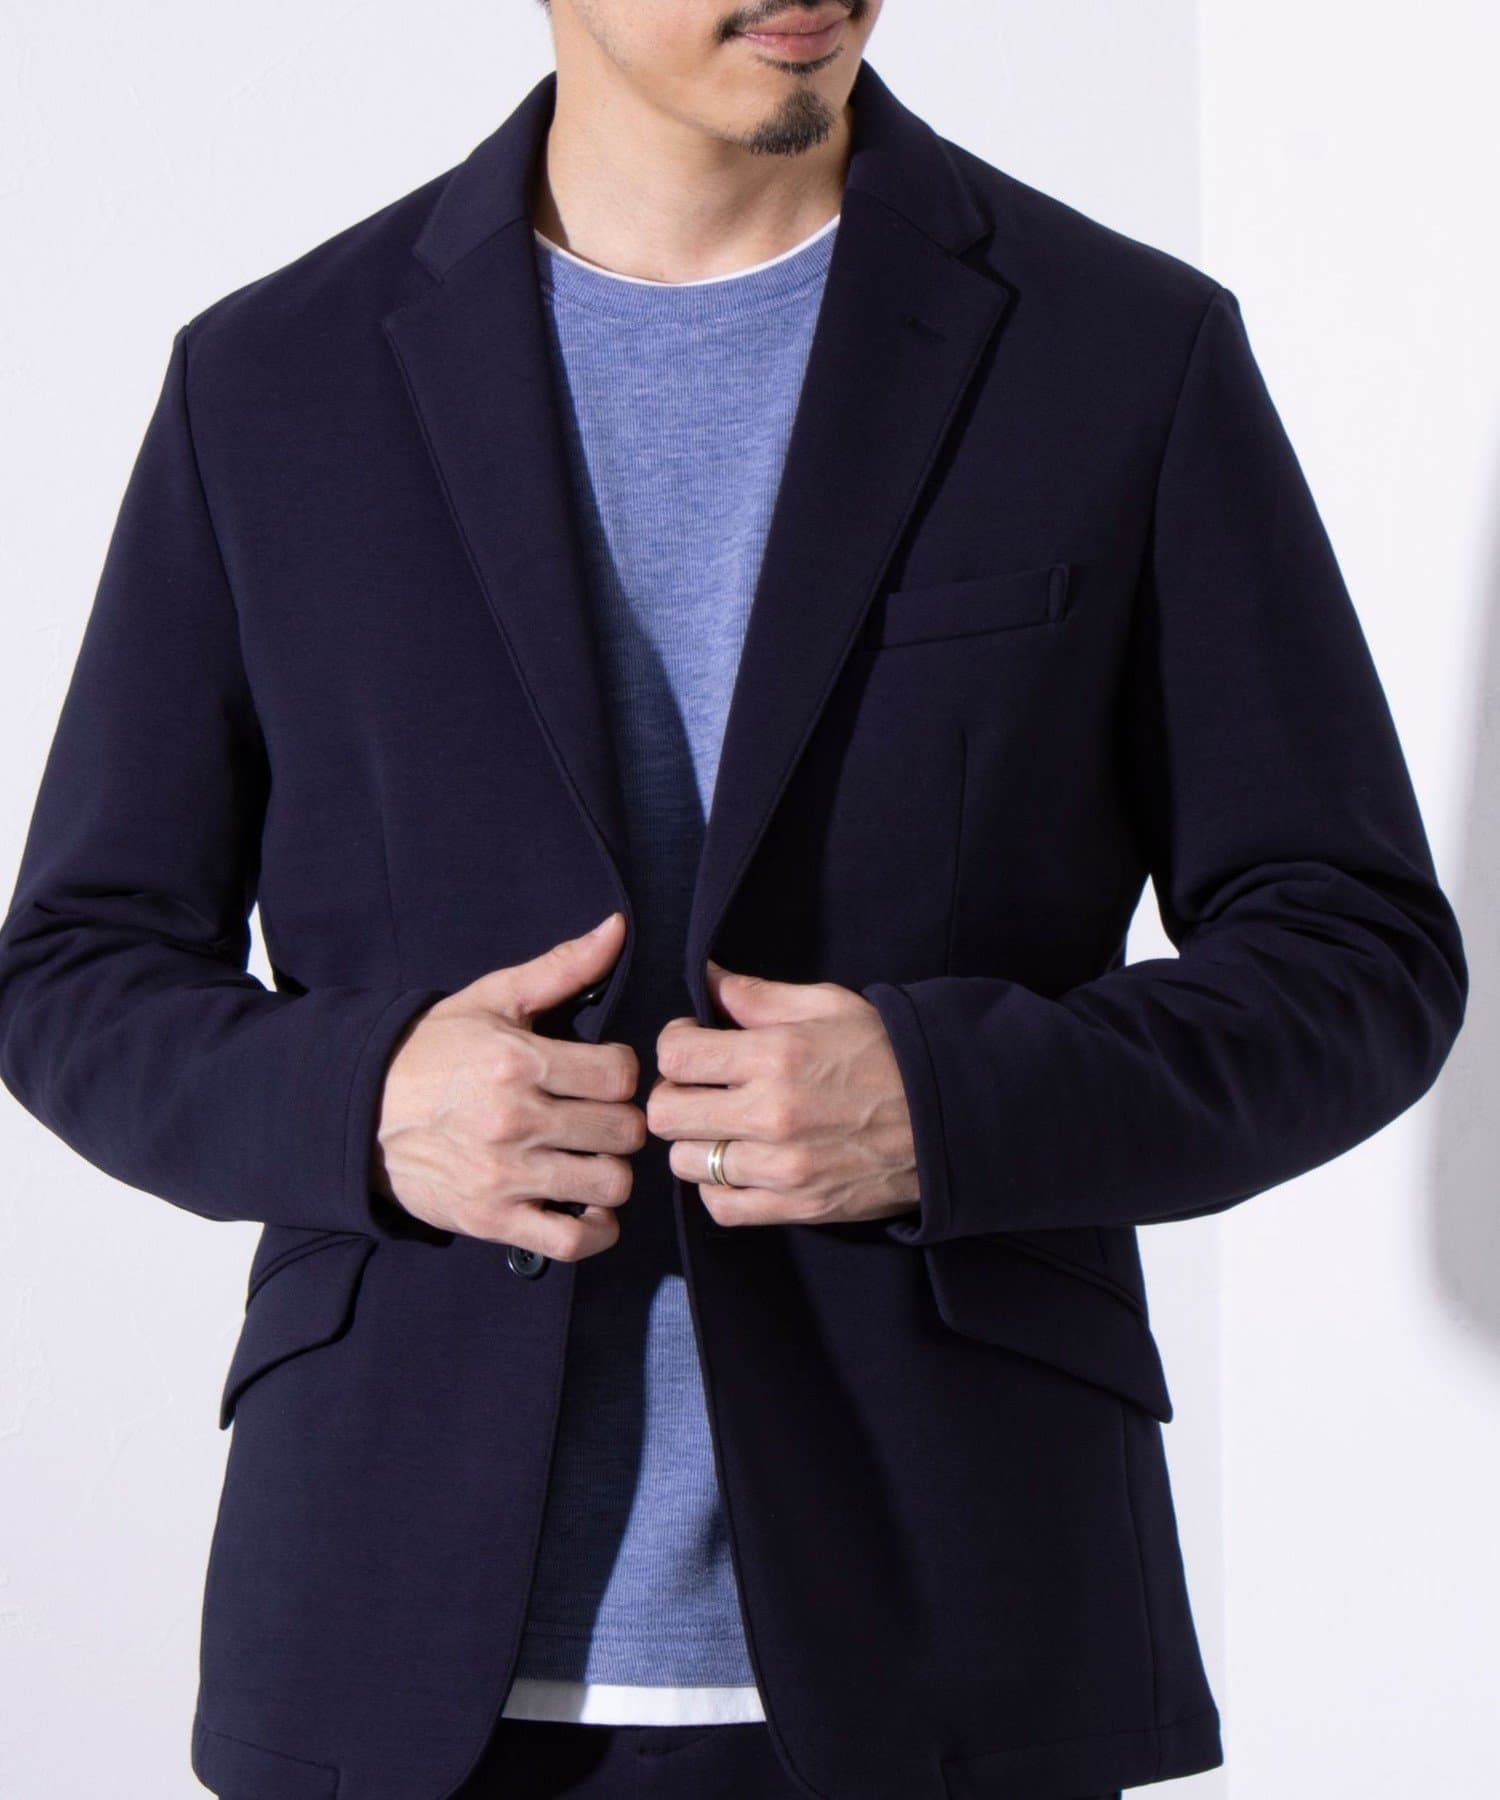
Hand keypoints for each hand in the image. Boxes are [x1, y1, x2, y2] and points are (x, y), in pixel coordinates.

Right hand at [373, 911, 643, 1258]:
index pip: (621, 1073)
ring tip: (592, 1155)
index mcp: (518, 1061)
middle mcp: (515, 1120)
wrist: (359, 1112)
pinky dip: (596, 1230)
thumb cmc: (434, 1050)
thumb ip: (561, 967)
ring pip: (610, 1183)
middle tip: (599, 1116)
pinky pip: (572, 1241)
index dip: (623, 1072)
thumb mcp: (492, 999)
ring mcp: (505, 1176)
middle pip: (623, 1130)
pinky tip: (590, 1206)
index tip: (603, 1074)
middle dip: (620, 1120)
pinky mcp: (492, 1221)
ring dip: (610, 1170)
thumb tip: (618, 928)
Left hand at [646, 959, 919, 1228]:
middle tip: (700, 1086)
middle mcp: (771, 1114)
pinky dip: (718, 1187)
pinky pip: (720, 1207)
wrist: (948, 1119)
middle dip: (674, 1093)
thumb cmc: (887, 1053)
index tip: (693, 1042)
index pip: (675, 1055)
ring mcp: (781, 1168)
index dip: (675, 1043)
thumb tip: (706, 977)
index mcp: (776, 1056)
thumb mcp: (828, 1004)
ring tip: (722, 1126)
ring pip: (684, 1163)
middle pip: (666, 1113)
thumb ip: (758, 995)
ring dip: (694, 1142)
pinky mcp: (795, 1207)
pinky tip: (739, 1163)